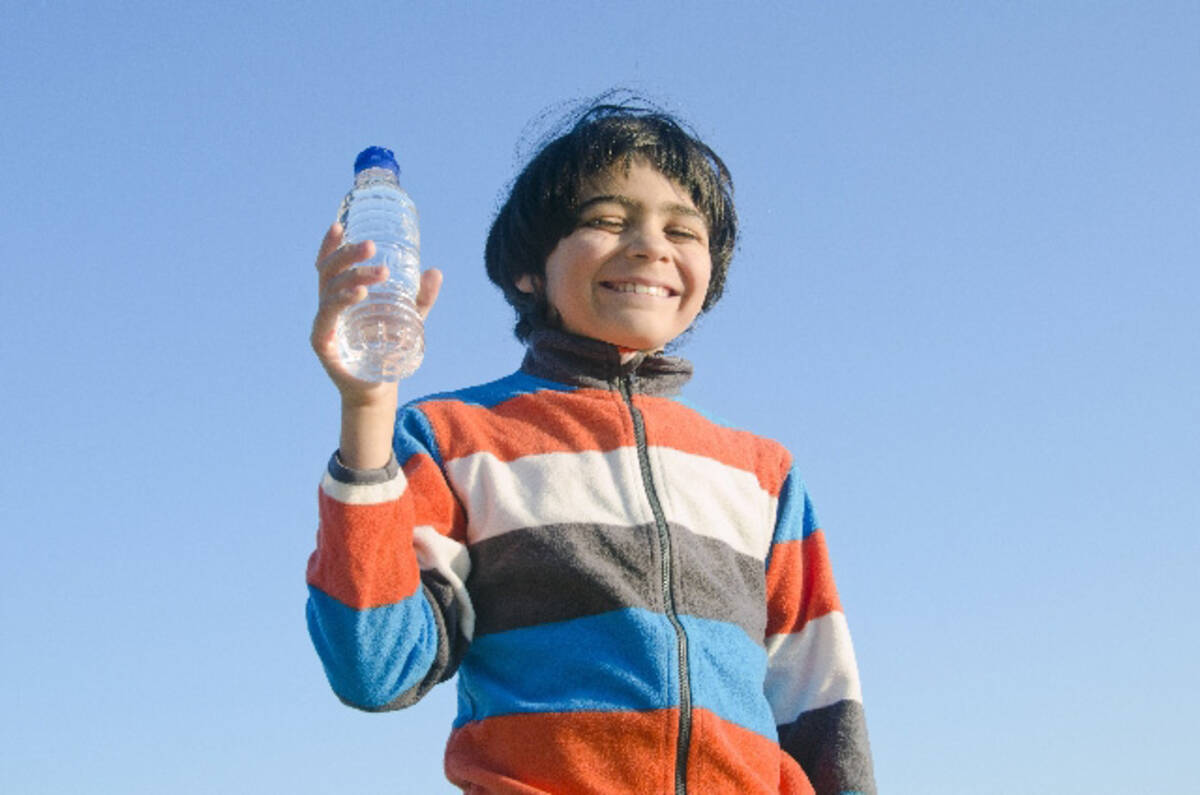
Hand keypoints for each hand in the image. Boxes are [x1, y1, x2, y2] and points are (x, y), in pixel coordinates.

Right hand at [310, 222, 442, 406]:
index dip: (330, 245)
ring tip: (381, 273)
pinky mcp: (322, 342)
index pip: (328, 266)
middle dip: (348, 255)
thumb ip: (421, 297)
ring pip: (331, 290)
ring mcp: (323, 324)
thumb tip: (435, 271)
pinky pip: (328, 315)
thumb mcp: (408, 319)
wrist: (378, 389)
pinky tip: (359, 293)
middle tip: (372, 247)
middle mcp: (327, 307)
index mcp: (339, 297)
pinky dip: (342, 300)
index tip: (340, 225)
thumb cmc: (387, 349)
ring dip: (355, 276)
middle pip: (328, 272)